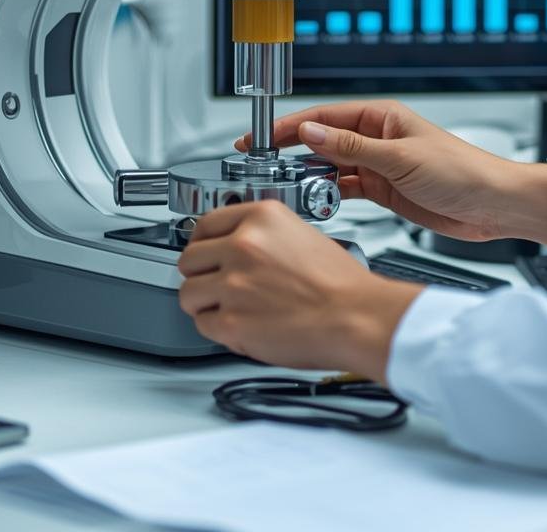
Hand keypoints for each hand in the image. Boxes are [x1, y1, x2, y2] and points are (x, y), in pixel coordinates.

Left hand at [177, 200, 423, 379]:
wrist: (358, 317)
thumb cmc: (341, 284)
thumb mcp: (302, 235)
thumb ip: (263, 236)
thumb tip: (234, 246)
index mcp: (261, 218)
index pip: (205, 224)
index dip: (203, 243)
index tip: (205, 252)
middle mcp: (243, 245)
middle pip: (189, 259)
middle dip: (202, 275)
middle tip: (219, 285)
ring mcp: (234, 283)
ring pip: (188, 293)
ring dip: (205, 304)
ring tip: (232, 308)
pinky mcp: (232, 321)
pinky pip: (203, 324)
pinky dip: (219, 329)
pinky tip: (243, 325)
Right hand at [237, 100, 546, 247]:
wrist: (493, 206)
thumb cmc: (463, 172)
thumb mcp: (401, 159)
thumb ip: (352, 149)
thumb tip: (312, 133)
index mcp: (382, 118)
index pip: (324, 117)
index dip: (289, 127)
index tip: (259, 137)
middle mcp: (378, 139)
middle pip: (322, 141)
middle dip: (291, 152)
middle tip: (259, 165)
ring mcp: (379, 166)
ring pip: (330, 167)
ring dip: (308, 177)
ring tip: (282, 187)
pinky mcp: (384, 190)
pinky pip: (344, 189)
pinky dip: (327, 195)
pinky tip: (313, 202)